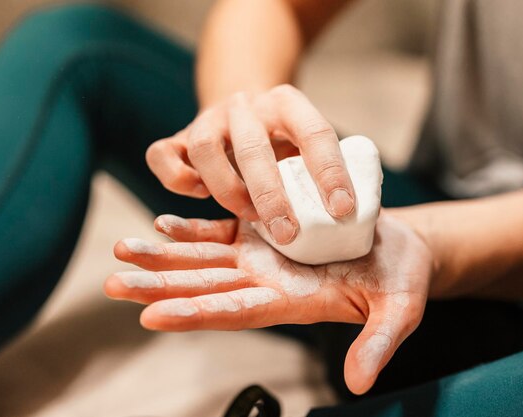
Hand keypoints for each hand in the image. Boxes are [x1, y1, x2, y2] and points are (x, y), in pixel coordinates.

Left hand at [105, 212, 432, 393]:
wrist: (397, 246)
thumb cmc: (401, 279)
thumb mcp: (399, 311)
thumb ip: (377, 344)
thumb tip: (358, 386)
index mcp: (290, 303)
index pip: (234, 313)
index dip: (194, 315)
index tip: (151, 316)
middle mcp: (266, 282)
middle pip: (204, 288)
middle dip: (158, 286)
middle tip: (112, 284)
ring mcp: (261, 257)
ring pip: (202, 258)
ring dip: (162, 255)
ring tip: (122, 250)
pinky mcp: (263, 231)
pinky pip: (221, 230)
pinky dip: (191, 228)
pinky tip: (162, 223)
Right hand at [146, 85, 354, 244]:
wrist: (243, 109)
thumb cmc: (283, 143)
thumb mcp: (309, 147)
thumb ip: (328, 172)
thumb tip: (360, 220)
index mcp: (287, 103)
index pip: (314, 132)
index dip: (330, 171)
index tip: (342, 210)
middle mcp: (245, 106)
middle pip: (254, 146)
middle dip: (271, 195)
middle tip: (288, 234)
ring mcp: (207, 119)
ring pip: (205, 148)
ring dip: (227, 189)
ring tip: (248, 217)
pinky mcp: (177, 137)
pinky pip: (163, 154)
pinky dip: (177, 179)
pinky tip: (200, 195)